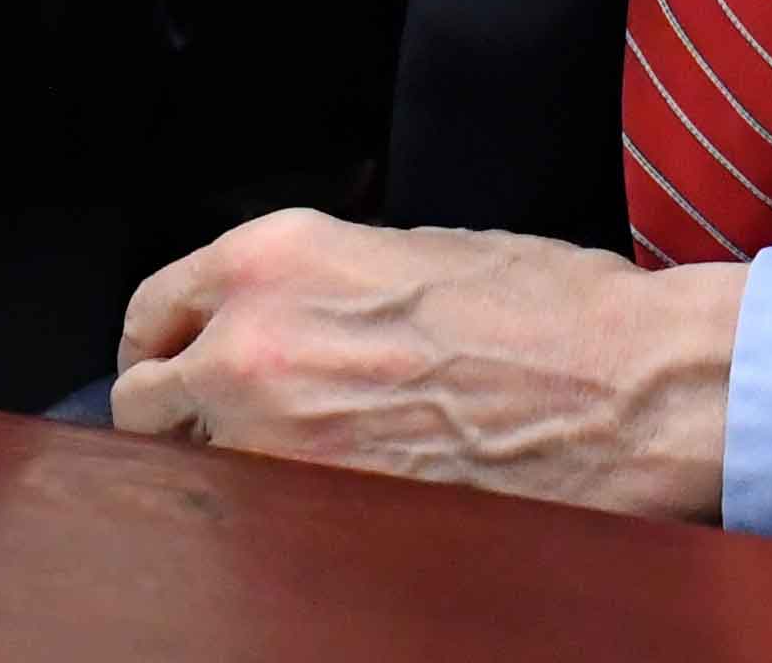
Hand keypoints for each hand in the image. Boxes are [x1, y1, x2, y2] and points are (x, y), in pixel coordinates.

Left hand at [110, 211, 739, 522]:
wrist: (627, 384)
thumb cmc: (547, 309)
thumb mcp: (407, 249)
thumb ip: (314, 286)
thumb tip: (283, 318)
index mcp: (274, 258)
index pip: (154, 306)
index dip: (159, 342)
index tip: (169, 360)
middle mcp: (255, 344)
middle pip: (144, 400)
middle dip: (172, 413)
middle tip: (209, 427)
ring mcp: (284, 439)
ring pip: (194, 469)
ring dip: (220, 468)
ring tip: (278, 468)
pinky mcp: (327, 513)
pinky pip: (263, 523)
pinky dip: (277, 520)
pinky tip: (325, 505)